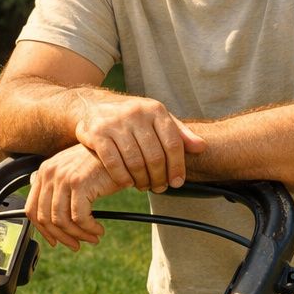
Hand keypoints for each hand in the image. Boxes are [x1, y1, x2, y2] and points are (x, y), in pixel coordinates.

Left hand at [25, 144, 122, 250]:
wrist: (118, 151)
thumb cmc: (98, 163)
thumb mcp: (71, 172)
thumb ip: (56, 188)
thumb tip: (48, 217)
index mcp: (44, 172)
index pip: (32, 209)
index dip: (43, 230)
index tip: (55, 241)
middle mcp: (50, 174)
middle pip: (46, 218)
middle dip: (62, 237)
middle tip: (76, 245)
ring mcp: (63, 178)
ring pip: (62, 221)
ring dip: (78, 235)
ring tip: (92, 237)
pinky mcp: (79, 183)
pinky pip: (79, 217)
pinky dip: (89, 229)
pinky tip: (98, 229)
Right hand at [72, 92, 204, 192]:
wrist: (92, 105)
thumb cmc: (132, 117)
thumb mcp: (156, 119)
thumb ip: (179, 133)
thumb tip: (201, 147)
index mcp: (155, 109)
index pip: (173, 143)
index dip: (178, 167)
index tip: (178, 182)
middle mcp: (136, 113)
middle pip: (155, 156)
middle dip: (159, 177)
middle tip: (160, 188)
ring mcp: (115, 123)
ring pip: (135, 162)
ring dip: (142, 180)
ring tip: (144, 186)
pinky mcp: (97, 133)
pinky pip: (113, 163)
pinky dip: (122, 177)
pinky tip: (127, 182)